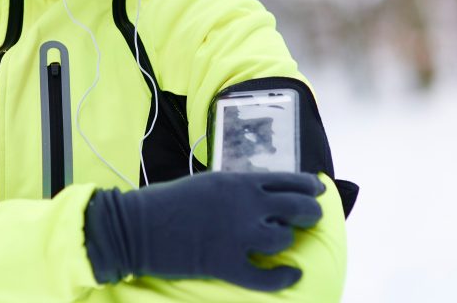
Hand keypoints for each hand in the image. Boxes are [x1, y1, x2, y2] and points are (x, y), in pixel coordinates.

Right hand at [84, 171, 324, 290]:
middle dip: (310, 212)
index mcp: (238, 182)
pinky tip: (290, 275)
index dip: (310, 185)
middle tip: (311, 217)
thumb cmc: (168, 202)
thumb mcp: (207, 183)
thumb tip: (262, 196)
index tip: (319, 189)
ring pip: (283, 238)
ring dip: (286, 241)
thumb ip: (237, 189)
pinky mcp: (226, 264)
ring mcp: (237, 235)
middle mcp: (244, 205)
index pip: (288, 179)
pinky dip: (282, 278)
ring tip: (282, 243)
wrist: (137, 226)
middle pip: (296, 207)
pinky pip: (266, 276)